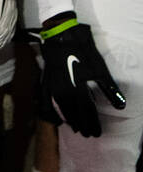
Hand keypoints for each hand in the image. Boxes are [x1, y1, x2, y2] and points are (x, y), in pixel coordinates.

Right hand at [35, 13, 124, 136]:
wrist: (60, 36)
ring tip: (76, 128)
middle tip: (88, 135)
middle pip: (74, 113)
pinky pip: (53, 101)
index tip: (97, 133)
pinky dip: (58, 110)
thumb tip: (121, 106)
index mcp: (78, 89)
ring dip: (70, 120)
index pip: (87, 112)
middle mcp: (65, 91)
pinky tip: (61, 115)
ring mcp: (55, 87)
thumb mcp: (99, 69)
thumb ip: (109, 89)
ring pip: (63, 109)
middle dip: (82, 125)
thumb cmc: (82, 51)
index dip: (93, 123)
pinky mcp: (49, 81)